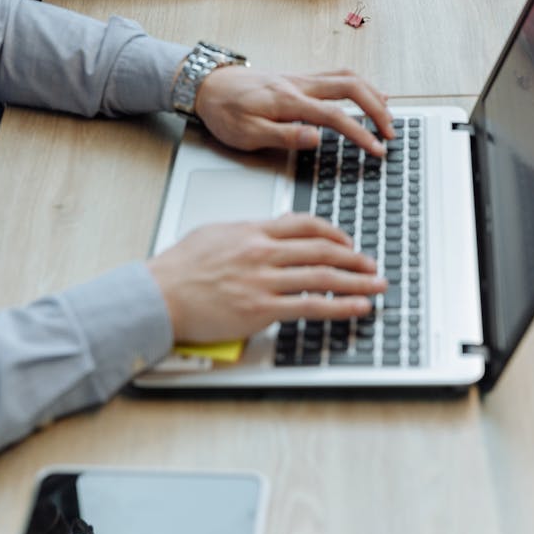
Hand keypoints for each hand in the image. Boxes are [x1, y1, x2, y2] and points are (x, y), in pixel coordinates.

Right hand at [148, 214, 385, 342]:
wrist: (157, 295)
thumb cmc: (178, 269)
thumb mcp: (214, 234)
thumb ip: (245, 232)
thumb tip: (263, 231)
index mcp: (253, 231)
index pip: (304, 224)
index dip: (333, 232)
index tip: (348, 241)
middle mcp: (263, 252)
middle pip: (322, 250)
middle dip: (354, 257)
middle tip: (372, 264)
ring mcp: (264, 280)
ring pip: (323, 277)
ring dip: (356, 281)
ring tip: (376, 285)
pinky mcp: (261, 309)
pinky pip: (310, 306)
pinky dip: (340, 306)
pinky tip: (357, 307)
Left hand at [194, 65, 394, 154]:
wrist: (208, 85)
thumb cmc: (224, 111)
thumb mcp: (246, 133)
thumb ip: (284, 135)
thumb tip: (316, 138)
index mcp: (289, 101)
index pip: (335, 116)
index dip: (361, 134)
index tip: (377, 149)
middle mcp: (300, 84)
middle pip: (351, 87)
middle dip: (377, 109)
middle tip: (391, 132)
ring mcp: (301, 78)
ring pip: (347, 77)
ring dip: (372, 94)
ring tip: (387, 114)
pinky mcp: (300, 77)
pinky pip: (337, 75)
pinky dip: (359, 84)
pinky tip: (368, 93)